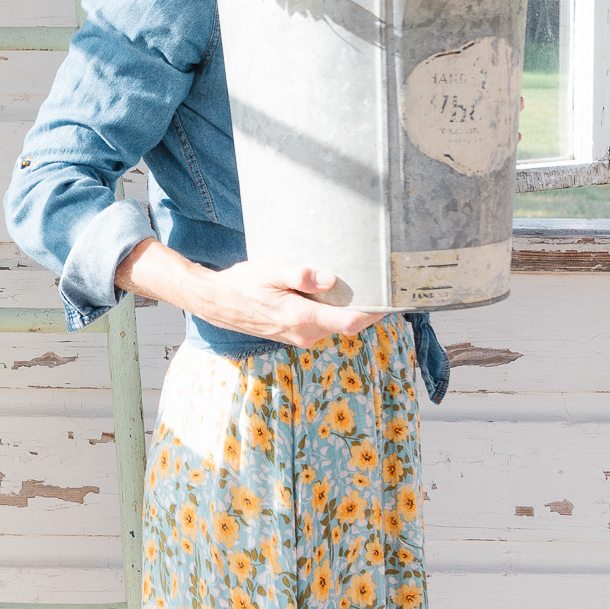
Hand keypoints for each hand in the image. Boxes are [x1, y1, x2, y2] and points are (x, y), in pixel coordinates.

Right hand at [115, 239, 377, 349]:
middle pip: (347, 325)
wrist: (217, 303)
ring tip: (362, 286)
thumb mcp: (270, 270)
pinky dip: (332, 313)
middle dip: (366, 309)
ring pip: (334, 326)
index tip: (393, 298)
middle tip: (383, 286)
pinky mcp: (294, 335)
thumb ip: (299, 275)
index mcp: (302, 318)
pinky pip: (322, 326)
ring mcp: (299, 338)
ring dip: (348, 311)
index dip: (375, 312)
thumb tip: (330, 279)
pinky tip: (332, 295)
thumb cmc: (243, 283)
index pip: (350, 321)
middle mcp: (305, 334)